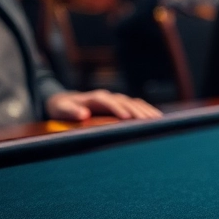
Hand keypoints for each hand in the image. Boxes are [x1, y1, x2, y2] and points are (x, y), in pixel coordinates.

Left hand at [45, 90, 159, 121]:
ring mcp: (115, 99)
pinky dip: (146, 110)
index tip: (126, 117)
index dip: (117, 108)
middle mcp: (107, 96)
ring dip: (145, 110)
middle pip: (125, 102)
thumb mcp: (61, 109)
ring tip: (158, 120)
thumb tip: (84, 115)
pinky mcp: (120, 104)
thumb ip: (71, 112)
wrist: (64, 101)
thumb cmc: (61, 108)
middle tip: (149, 121)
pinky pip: (136, 105)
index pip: (108, 101)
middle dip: (137, 111)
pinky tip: (156, 117)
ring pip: (133, 103)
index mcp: (94, 98)